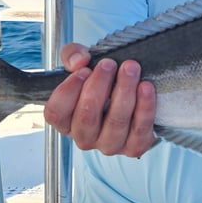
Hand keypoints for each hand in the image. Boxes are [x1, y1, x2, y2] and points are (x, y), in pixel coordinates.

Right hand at [43, 43, 157, 156]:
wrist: (132, 95)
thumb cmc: (102, 82)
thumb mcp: (82, 64)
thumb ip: (72, 56)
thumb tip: (79, 60)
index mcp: (66, 121)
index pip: (56, 113)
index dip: (68, 91)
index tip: (84, 70)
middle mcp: (85, 137)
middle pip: (87, 116)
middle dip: (99, 86)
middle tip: (109, 64)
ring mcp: (109, 144)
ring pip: (115, 121)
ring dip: (124, 91)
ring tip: (130, 68)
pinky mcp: (134, 146)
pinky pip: (140, 129)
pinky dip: (144, 106)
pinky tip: (145, 87)